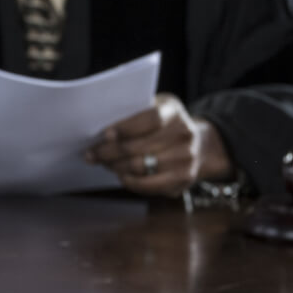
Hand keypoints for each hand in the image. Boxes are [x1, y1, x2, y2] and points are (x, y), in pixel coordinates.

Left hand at [85, 93, 233, 196]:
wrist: (200, 145)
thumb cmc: (165, 125)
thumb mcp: (156, 108)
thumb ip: (134, 113)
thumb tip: (99, 126)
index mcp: (173, 111)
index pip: (150, 119)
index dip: (127, 127)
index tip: (105, 134)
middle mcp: (184, 133)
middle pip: (140, 146)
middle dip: (109, 151)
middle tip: (91, 153)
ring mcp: (186, 158)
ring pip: (140, 166)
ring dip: (116, 166)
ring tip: (102, 163)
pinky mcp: (184, 178)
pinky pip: (150, 184)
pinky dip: (131, 181)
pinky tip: (120, 175)